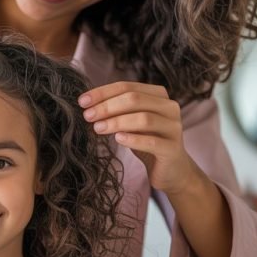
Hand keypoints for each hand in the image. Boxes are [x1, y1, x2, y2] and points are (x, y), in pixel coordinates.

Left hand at [79, 81, 193, 194]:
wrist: (171, 170)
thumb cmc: (147, 143)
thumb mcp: (131, 123)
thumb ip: (117, 111)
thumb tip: (88, 105)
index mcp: (158, 96)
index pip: (127, 87)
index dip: (103, 93)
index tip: (82, 101)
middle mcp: (169, 107)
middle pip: (135, 99)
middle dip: (107, 106)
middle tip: (87, 116)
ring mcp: (174, 127)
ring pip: (144, 118)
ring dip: (117, 122)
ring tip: (97, 128)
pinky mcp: (173, 148)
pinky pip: (152, 141)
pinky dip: (133, 139)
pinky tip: (117, 139)